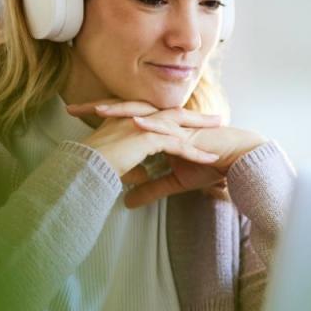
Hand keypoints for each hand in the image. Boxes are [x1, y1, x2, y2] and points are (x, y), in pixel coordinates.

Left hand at [67, 99, 267, 206]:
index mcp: (158, 129)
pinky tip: (136, 123)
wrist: (238, 161)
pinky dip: (152, 125)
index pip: (125, 120)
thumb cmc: (210, 167)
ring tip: (97, 110)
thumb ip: (151, 188)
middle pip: (127, 110)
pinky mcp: (189, 132)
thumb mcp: (174, 181)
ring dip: (121, 111)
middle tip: (72, 109)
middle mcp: (164, 122)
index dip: (100, 122)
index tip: (75, 122)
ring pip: (144, 113)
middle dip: (100, 108)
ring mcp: (176, 124)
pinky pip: (168, 127)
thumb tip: (128, 202)